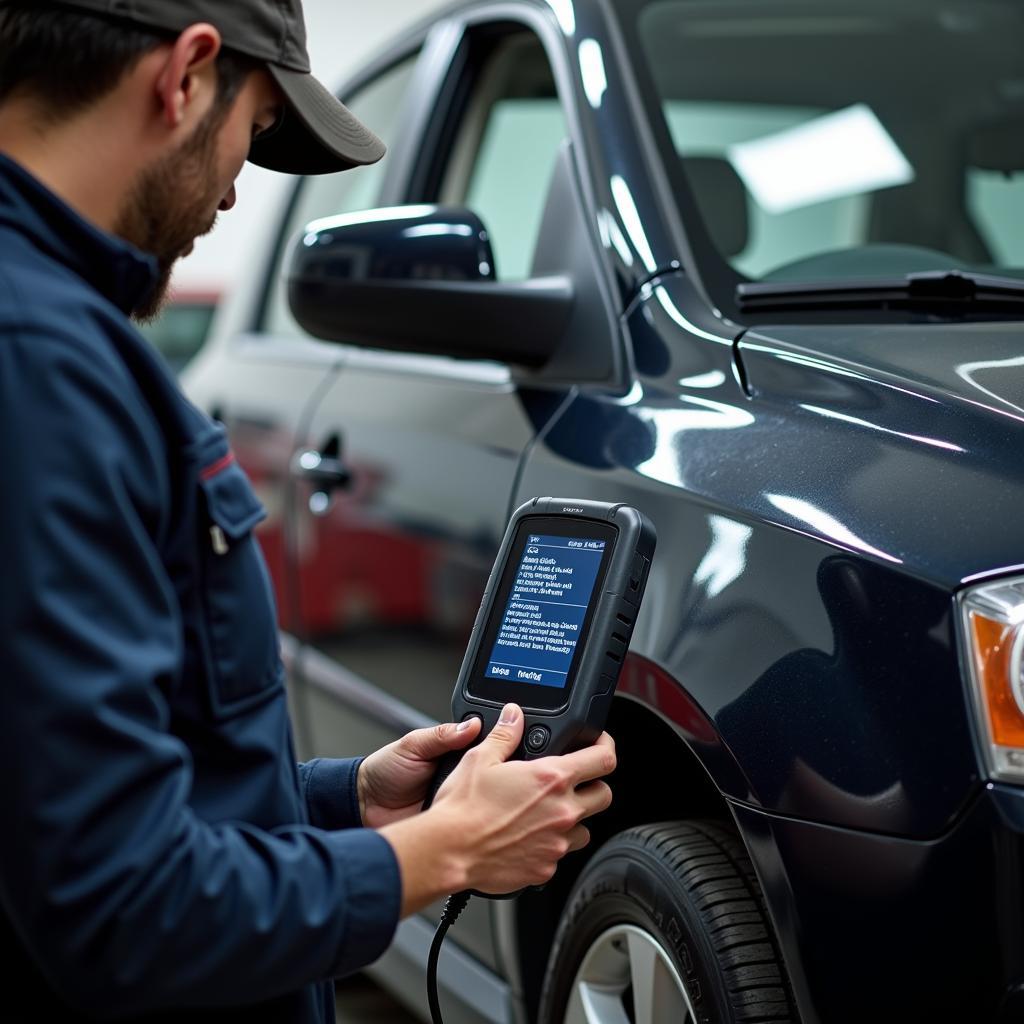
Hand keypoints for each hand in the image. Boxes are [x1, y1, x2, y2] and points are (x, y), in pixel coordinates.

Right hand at [379, 703, 615, 913]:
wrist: (449, 850)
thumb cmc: (463, 808)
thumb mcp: (481, 758)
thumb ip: (506, 734)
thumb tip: (515, 715)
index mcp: (551, 778)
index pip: (603, 759)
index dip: (606, 747)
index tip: (599, 744)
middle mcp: (562, 811)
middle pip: (604, 796)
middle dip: (593, 786)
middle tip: (574, 782)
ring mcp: (556, 843)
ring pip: (585, 829)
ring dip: (573, 819)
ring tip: (547, 813)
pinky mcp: (546, 868)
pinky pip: (560, 854)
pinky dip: (551, 845)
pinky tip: (528, 837)